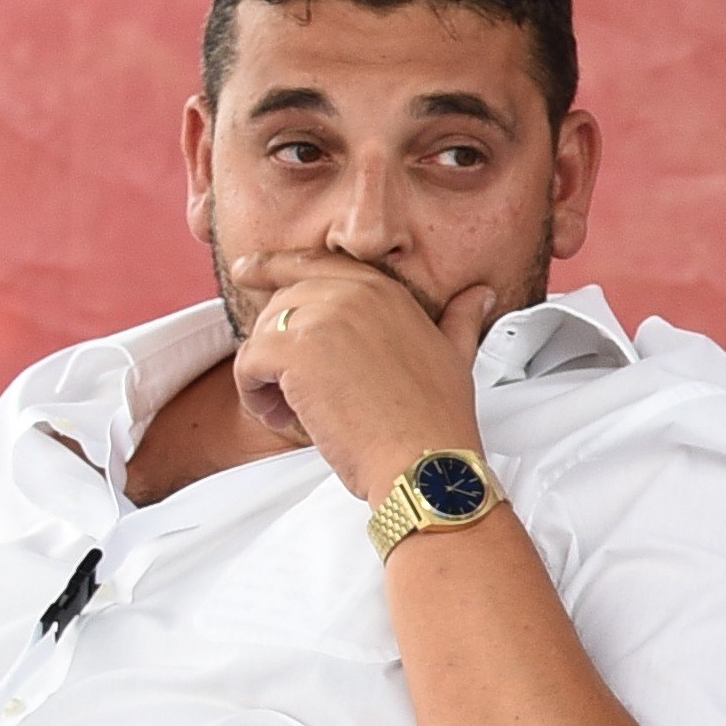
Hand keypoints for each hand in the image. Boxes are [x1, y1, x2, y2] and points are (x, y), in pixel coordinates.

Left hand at [234, 246, 496, 498]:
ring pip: (261, 335)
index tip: (247, 272)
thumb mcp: (455, 357)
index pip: (316, 264)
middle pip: (281, 302)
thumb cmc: (439, 420)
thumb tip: (479, 296)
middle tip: (290, 392)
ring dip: (264, 377)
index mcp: (385, 291)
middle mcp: (353, 293)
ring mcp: (323, 318)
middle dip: (275, 346)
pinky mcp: (295, 351)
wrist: (426, 460)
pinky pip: (248, 364)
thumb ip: (459, 320)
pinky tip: (283, 419)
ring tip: (291, 412)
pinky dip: (255, 396)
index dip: (274, 266)